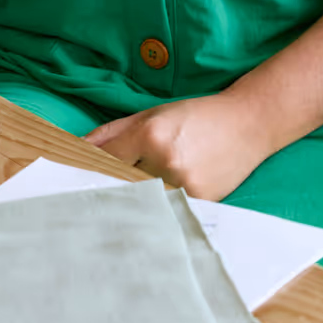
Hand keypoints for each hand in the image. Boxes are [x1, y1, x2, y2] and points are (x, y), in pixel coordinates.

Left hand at [84, 93, 268, 200]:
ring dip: (135, 203)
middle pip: (120, 185)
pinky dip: (160, 208)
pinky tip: (161, 203)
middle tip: (92, 204)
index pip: (105, 161)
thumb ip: (113, 132)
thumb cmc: (197, 115)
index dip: (88, 172)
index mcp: (151, 134)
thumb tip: (77, 149)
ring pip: (143, 201)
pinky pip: (167, 209)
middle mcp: (165, 160)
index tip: (74, 185)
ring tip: (131, 205)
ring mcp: (184, 184)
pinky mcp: (200, 201)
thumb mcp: (152, 113)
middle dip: (109, 192)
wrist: (249, 123)